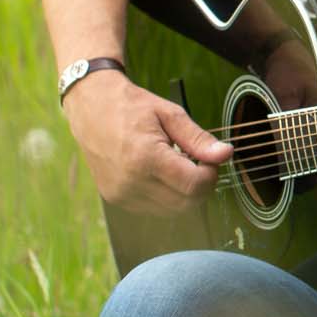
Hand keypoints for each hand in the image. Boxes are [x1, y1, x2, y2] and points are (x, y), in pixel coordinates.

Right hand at [64, 69, 231, 214]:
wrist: (91, 107)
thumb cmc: (131, 107)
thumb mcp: (170, 114)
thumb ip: (199, 139)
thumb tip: (226, 154)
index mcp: (146, 158)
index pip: (194, 185)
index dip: (211, 174)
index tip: (211, 159)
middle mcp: (131, 182)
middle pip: (186, 203)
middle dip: (202, 185)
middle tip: (199, 162)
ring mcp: (121, 194)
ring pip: (172, 210)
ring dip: (184, 193)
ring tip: (179, 165)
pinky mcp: (115, 198)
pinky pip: (153, 208)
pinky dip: (167, 196)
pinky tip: (162, 174)